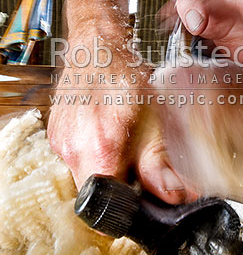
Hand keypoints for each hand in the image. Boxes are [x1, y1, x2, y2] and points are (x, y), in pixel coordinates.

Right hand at [47, 62, 195, 203]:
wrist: (97, 43)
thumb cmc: (124, 73)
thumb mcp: (154, 118)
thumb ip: (159, 162)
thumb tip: (175, 196)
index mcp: (96, 148)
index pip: (99, 210)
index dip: (121, 211)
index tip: (134, 200)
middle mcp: (70, 148)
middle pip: (93, 193)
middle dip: (115, 187)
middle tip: (134, 163)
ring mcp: (59, 141)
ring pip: (84, 174)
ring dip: (104, 166)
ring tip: (121, 140)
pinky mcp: (55, 133)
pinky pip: (75, 156)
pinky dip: (92, 152)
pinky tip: (107, 130)